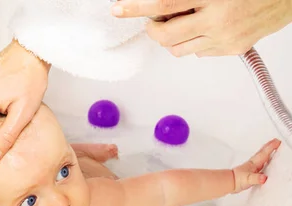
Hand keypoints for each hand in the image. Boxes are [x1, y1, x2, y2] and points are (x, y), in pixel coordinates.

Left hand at [111, 0, 291, 56]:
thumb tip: (159, 3)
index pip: (163, 4)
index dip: (137, 8)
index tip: (119, 8)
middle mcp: (218, 19)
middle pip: (165, 36)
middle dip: (153, 29)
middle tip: (154, 20)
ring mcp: (225, 38)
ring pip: (178, 50)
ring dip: (171, 38)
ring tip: (183, 21)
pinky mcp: (233, 49)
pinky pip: (199, 52)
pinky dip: (193, 41)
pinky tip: (205, 27)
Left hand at [232, 138, 280, 192]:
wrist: (229, 183)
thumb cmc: (238, 180)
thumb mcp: (249, 179)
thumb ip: (257, 178)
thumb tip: (264, 178)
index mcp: (255, 163)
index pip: (264, 154)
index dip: (271, 147)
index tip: (277, 141)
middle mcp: (253, 164)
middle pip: (262, 152)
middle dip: (269, 146)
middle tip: (275, 140)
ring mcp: (252, 167)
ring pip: (261, 156)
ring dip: (266, 151)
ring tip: (270, 147)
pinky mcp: (250, 171)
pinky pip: (259, 163)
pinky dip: (263, 160)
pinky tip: (264, 162)